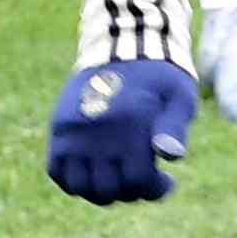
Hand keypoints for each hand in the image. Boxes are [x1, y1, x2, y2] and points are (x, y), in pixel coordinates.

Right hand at [46, 56, 200, 203]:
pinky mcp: (58, 127)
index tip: (166, 180)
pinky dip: (75, 180)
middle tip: (142, 176)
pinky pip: (57, 171)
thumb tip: (171, 157)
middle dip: (131, 191)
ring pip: (81, 186)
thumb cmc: (158, 77)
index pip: (137, 182)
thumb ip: (175, 127)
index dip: (155, 189)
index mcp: (130, 123)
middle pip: (109, 190)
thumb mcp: (179, 96)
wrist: (121, 45)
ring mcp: (73, 130)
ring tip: (117, 177)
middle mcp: (98, 129)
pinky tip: (94, 172)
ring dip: (102, 191)